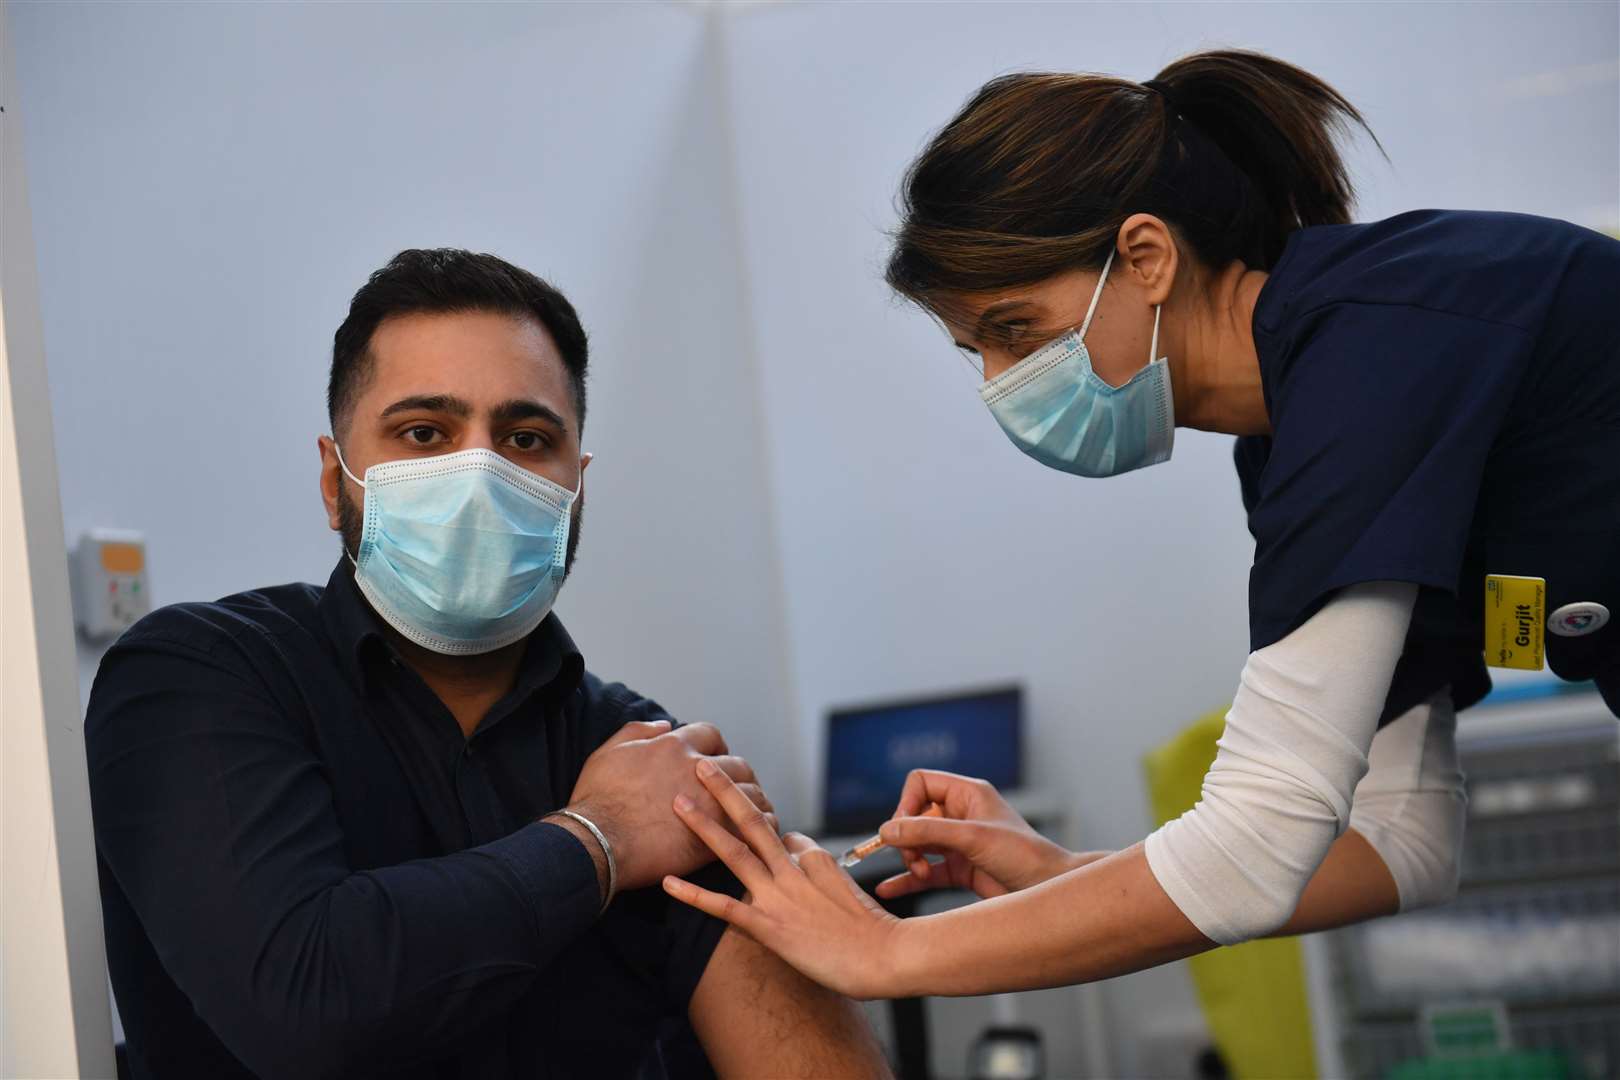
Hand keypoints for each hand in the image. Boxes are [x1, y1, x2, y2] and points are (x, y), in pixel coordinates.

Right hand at [565, 720, 776, 890]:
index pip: (710, 734)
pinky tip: (758, 833)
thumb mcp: (607, 753)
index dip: (716, 746)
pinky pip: (752, 826)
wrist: (598, 842)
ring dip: (754, 800)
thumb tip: (664, 726)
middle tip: (738, 788)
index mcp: (674, 747)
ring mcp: (709, 803)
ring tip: (753, 811)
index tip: (715, 759)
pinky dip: (760, 826)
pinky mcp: (715, 835)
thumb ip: (637, 732)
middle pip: (738, 764)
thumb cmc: (597, 800)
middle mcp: (697, 769)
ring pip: (751, 793)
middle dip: (740, 774)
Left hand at [663, 760, 907, 1000]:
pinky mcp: (769, 927)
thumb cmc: (871, 929)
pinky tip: (668, 883)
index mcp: (815, 858)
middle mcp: (793, 871)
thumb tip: (795, 851)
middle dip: (725, 790)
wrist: (885, 956)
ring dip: (703, 824)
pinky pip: (724, 906)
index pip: (781, 836)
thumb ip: (820, 868)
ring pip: (735, 851)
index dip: (766, 836)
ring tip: (677, 801)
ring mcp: (779, 897)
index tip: (757, 840)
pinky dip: (693, 894)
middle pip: (753, 821)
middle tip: (701, 764)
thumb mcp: (848, 886)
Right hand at [876, 770, 1084, 899]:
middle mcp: (962, 815)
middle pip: (915, 816)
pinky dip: (908, 879)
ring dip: (910, 858)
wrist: (1050, 890)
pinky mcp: (961, 870)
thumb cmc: (1024, 855)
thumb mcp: (973, 837)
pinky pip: (926, 871)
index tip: (902, 829)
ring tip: (918, 871)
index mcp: (968, 794)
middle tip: (911, 857)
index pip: (921, 783)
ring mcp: (960, 843)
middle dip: (907, 837)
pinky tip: (889, 888)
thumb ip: (928, 832)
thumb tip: (886, 831)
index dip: (906, 804)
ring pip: (918, 844)